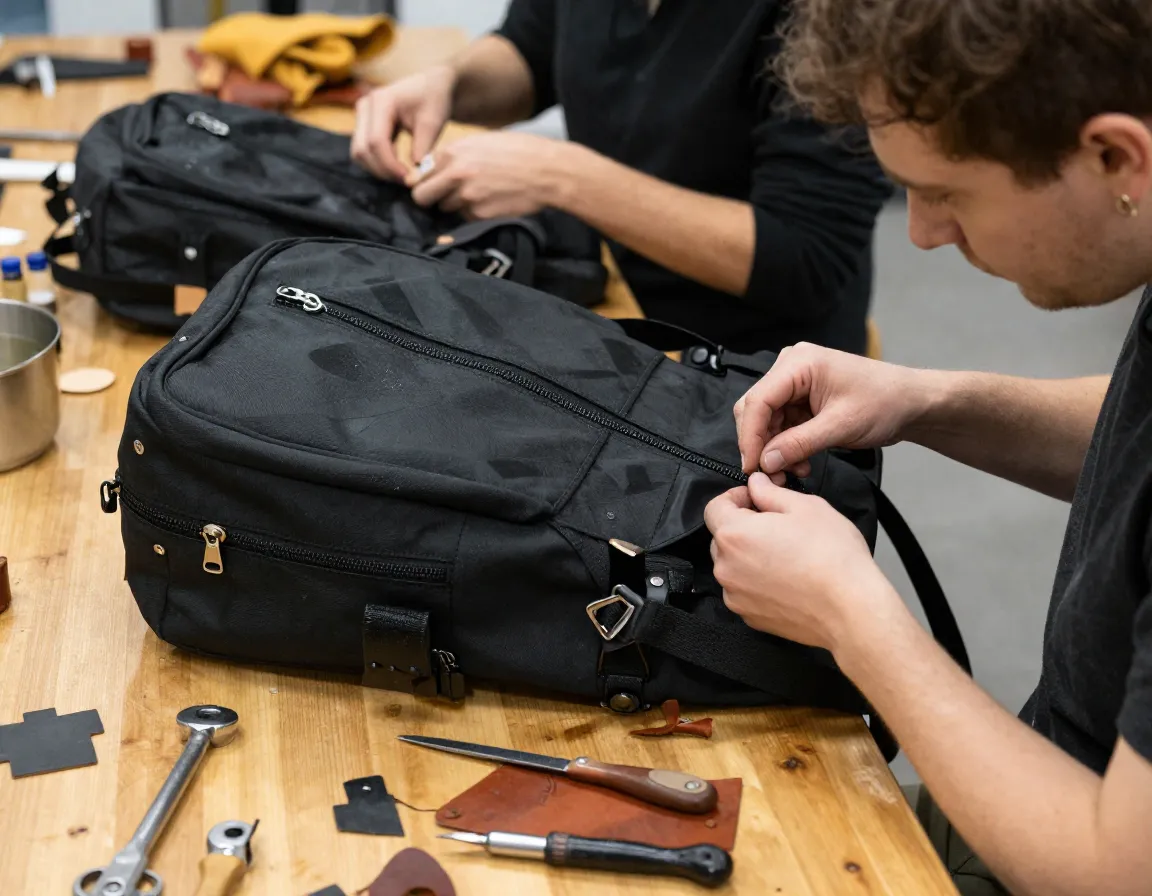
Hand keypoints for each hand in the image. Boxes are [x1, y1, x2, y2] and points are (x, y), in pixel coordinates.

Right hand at [351, 65, 455, 180]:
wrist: (432, 86)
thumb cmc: (434, 100)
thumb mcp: (433, 123)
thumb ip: (422, 148)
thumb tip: (413, 176)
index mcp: (382, 101)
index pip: (377, 142)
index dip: (390, 165)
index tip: (409, 179)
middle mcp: (365, 106)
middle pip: (362, 150)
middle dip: (383, 171)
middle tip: (406, 181)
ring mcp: (362, 115)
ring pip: (359, 153)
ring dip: (378, 170)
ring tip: (403, 175)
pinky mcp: (363, 125)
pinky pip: (363, 151)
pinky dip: (378, 163)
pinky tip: (398, 168)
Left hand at [408, 131, 577, 219]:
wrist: (548, 171)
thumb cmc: (519, 152)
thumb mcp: (482, 142)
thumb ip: (455, 155)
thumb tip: (434, 169)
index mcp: (453, 152)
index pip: (420, 174)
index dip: (426, 180)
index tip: (433, 184)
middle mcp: (456, 174)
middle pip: (422, 196)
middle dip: (430, 198)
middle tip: (443, 198)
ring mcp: (467, 196)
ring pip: (445, 208)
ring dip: (455, 205)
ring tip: (479, 194)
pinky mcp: (480, 214)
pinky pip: (466, 218)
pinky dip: (474, 213)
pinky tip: (492, 201)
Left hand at [704, 473, 900, 651]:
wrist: (850, 609)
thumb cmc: (832, 557)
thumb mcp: (806, 507)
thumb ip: (771, 492)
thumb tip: (756, 484)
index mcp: (735, 535)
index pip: (714, 508)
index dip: (735, 498)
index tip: (756, 499)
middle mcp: (727, 567)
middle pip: (722, 538)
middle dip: (743, 527)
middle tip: (777, 527)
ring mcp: (735, 595)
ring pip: (733, 566)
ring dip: (749, 556)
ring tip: (786, 555)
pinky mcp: (748, 616)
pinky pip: (744, 590)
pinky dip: (757, 582)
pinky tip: (786, 578)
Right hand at [734, 342, 933, 479]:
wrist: (910, 402)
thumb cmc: (884, 403)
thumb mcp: (840, 426)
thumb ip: (798, 444)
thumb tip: (765, 462)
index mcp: (799, 363)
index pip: (758, 400)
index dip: (750, 436)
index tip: (752, 467)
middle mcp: (790, 367)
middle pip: (755, 409)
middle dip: (761, 444)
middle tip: (770, 474)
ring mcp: (794, 382)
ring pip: (765, 420)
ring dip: (774, 449)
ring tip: (792, 470)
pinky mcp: (800, 398)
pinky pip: (780, 424)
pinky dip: (785, 446)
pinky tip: (799, 461)